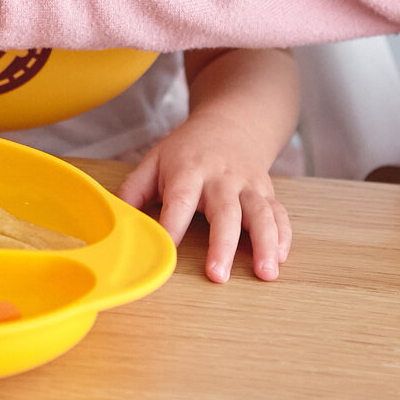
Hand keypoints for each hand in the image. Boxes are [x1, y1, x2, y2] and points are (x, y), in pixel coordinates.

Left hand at [118, 116, 291, 283]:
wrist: (232, 123)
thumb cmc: (187, 150)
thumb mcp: (155, 159)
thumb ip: (134, 189)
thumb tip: (116, 219)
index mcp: (189, 170)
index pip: (180, 200)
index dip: (172, 225)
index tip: (167, 252)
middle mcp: (222, 178)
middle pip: (225, 211)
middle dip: (222, 244)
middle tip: (217, 275)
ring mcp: (248, 185)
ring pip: (260, 214)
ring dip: (265, 243)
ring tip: (265, 273)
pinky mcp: (267, 192)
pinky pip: (280, 214)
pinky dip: (283, 236)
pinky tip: (280, 259)